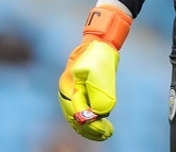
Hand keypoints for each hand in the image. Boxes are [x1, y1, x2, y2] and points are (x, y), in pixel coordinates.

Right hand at [58, 4, 131, 140]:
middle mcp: (67, 91)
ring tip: (106, 134)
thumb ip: (98, 91)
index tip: (105, 130)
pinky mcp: (81, 92)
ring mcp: (73, 92)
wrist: (99, 42)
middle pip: (75, 118)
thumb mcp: (99, 70)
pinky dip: (90, 122)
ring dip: (91, 128)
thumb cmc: (99, 54)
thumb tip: (100, 113)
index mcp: (68, 86)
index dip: (90, 124)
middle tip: (107, 134)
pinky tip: (102, 126)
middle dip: (91, 129)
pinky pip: (82, 112)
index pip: (76, 111)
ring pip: (77, 118)